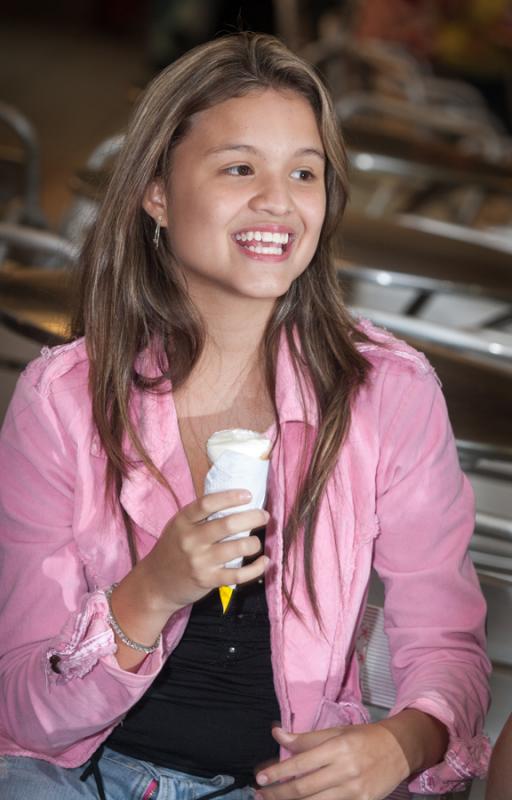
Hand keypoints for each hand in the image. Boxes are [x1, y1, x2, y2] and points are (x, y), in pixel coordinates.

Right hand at [141, 489, 268, 612]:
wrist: (155, 585)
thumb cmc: (172, 550)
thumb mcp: (178, 527)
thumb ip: (199, 516)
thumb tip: (234, 501)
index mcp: (183, 522)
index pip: (208, 503)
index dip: (230, 497)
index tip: (248, 495)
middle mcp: (191, 540)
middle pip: (228, 524)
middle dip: (253, 517)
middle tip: (264, 516)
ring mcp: (200, 561)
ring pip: (238, 547)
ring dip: (255, 543)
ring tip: (257, 541)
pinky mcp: (208, 580)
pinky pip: (239, 574)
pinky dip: (256, 568)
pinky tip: (264, 562)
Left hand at [255, 723, 409, 799]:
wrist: (399, 750)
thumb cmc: (363, 738)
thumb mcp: (335, 732)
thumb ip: (305, 738)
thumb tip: (276, 733)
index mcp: (337, 747)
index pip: (300, 763)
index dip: (277, 772)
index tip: (260, 776)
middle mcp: (345, 770)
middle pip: (304, 788)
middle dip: (278, 794)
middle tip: (260, 794)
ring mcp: (354, 791)